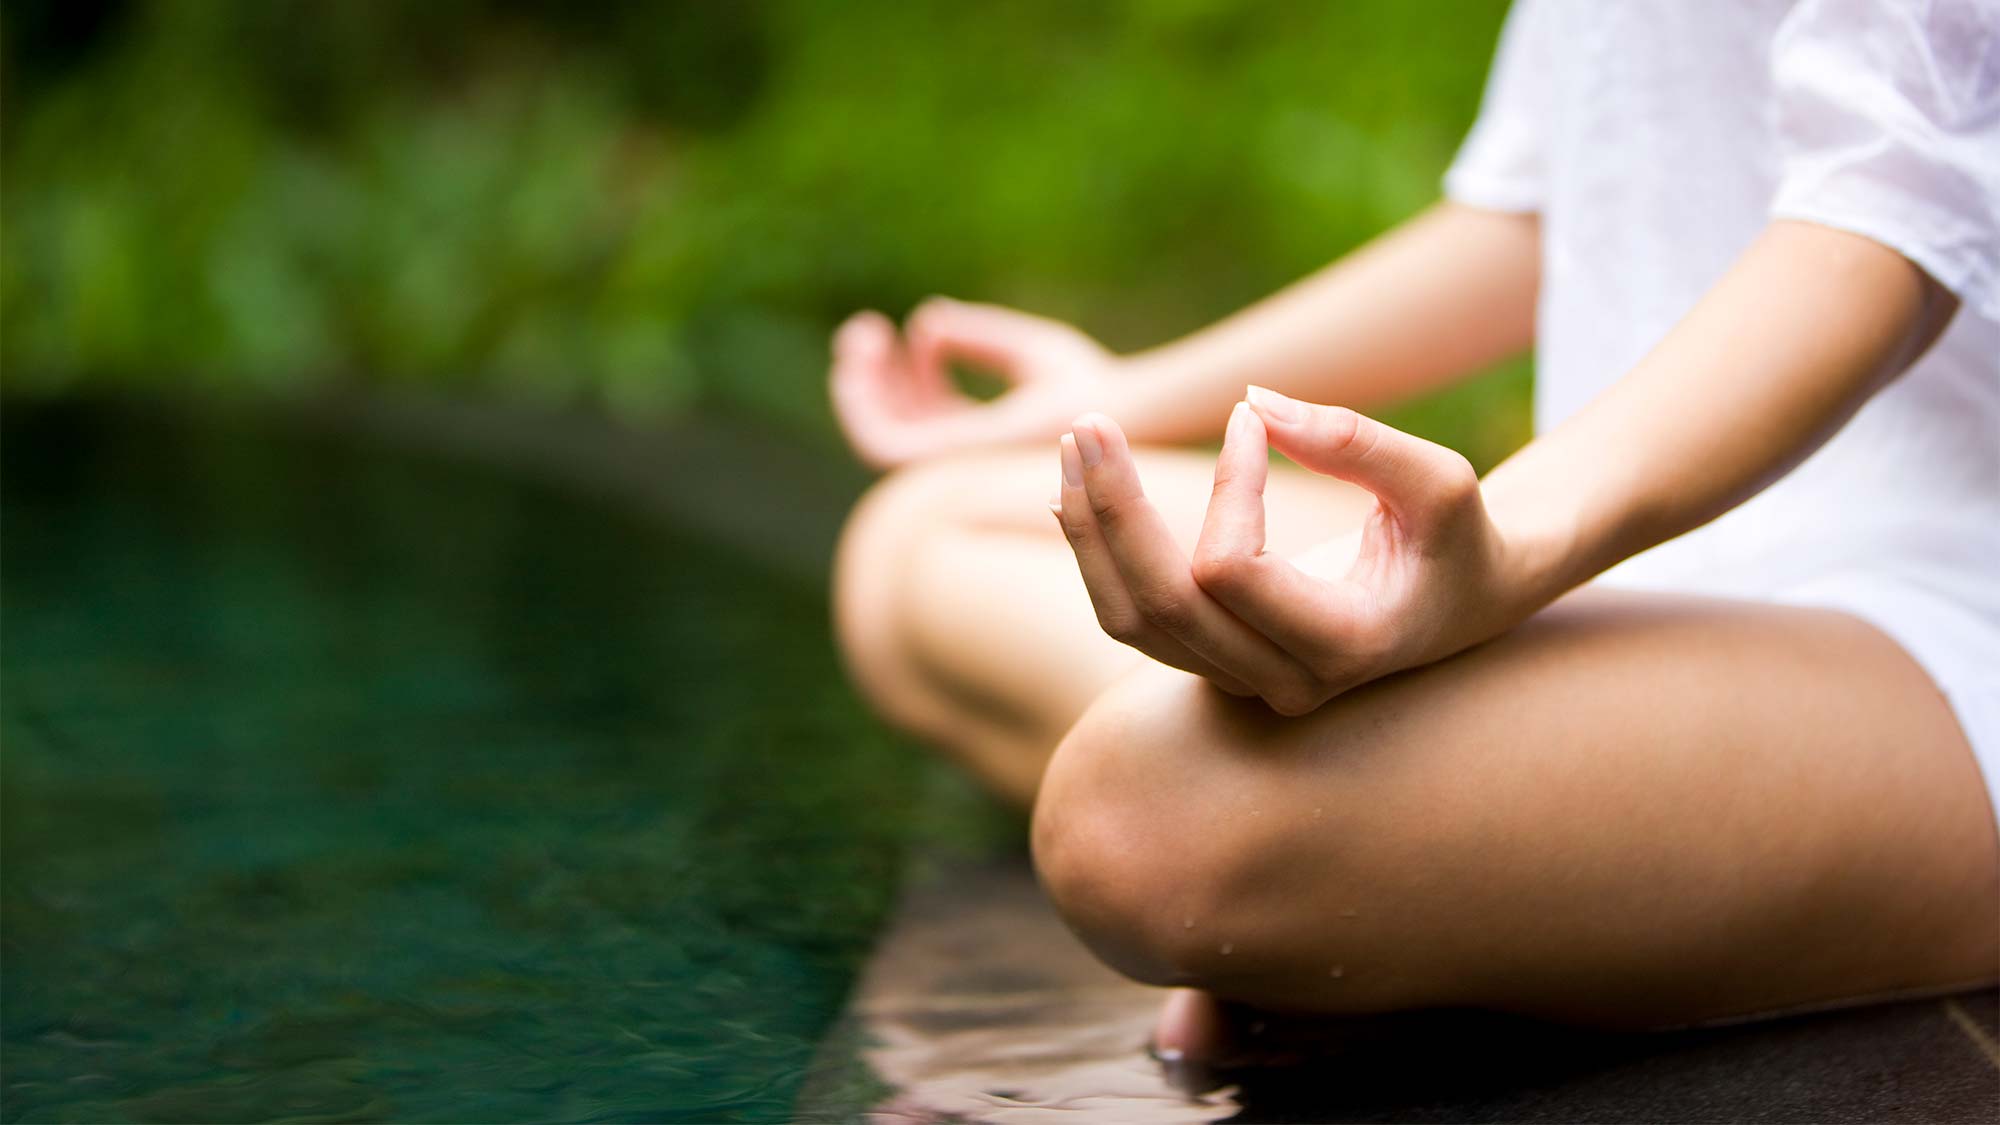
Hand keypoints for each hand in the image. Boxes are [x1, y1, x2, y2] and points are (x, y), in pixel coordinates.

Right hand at [830, 298, 1117, 467]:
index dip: (906, 376)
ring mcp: (949, 468)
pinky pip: (879, 441)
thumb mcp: (1026, 352)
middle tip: (866, 331)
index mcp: (983, 440)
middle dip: (869, 381)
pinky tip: (865, 354)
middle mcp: (961, 460)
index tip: (907, 331)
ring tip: (862, 336)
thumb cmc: (1087, 388)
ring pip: (875, 437)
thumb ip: (980, 338)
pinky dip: (861, 401)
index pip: (927, 417)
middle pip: (896, 426)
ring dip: (856, 388)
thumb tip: (928, 324)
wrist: (1108, 411)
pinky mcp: (941, 464)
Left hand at [1053, 387, 1518, 714]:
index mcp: (1345, 646)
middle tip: (1089, 423)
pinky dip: (1098, 554)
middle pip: (1161, 606)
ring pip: (1130, 620)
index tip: (1249, 416)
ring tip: (1075, 447)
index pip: (1233, 571)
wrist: (1464, 602)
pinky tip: (1079, 492)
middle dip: (1114, 508)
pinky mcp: (1213, 666)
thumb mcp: (1440, 481)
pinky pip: (1132, 619)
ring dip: (1091, 531)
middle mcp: (1284, 683)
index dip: (1228, 486)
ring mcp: (1242, 684)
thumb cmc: (1458, 537)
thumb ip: (1356, 442)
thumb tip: (1255, 401)